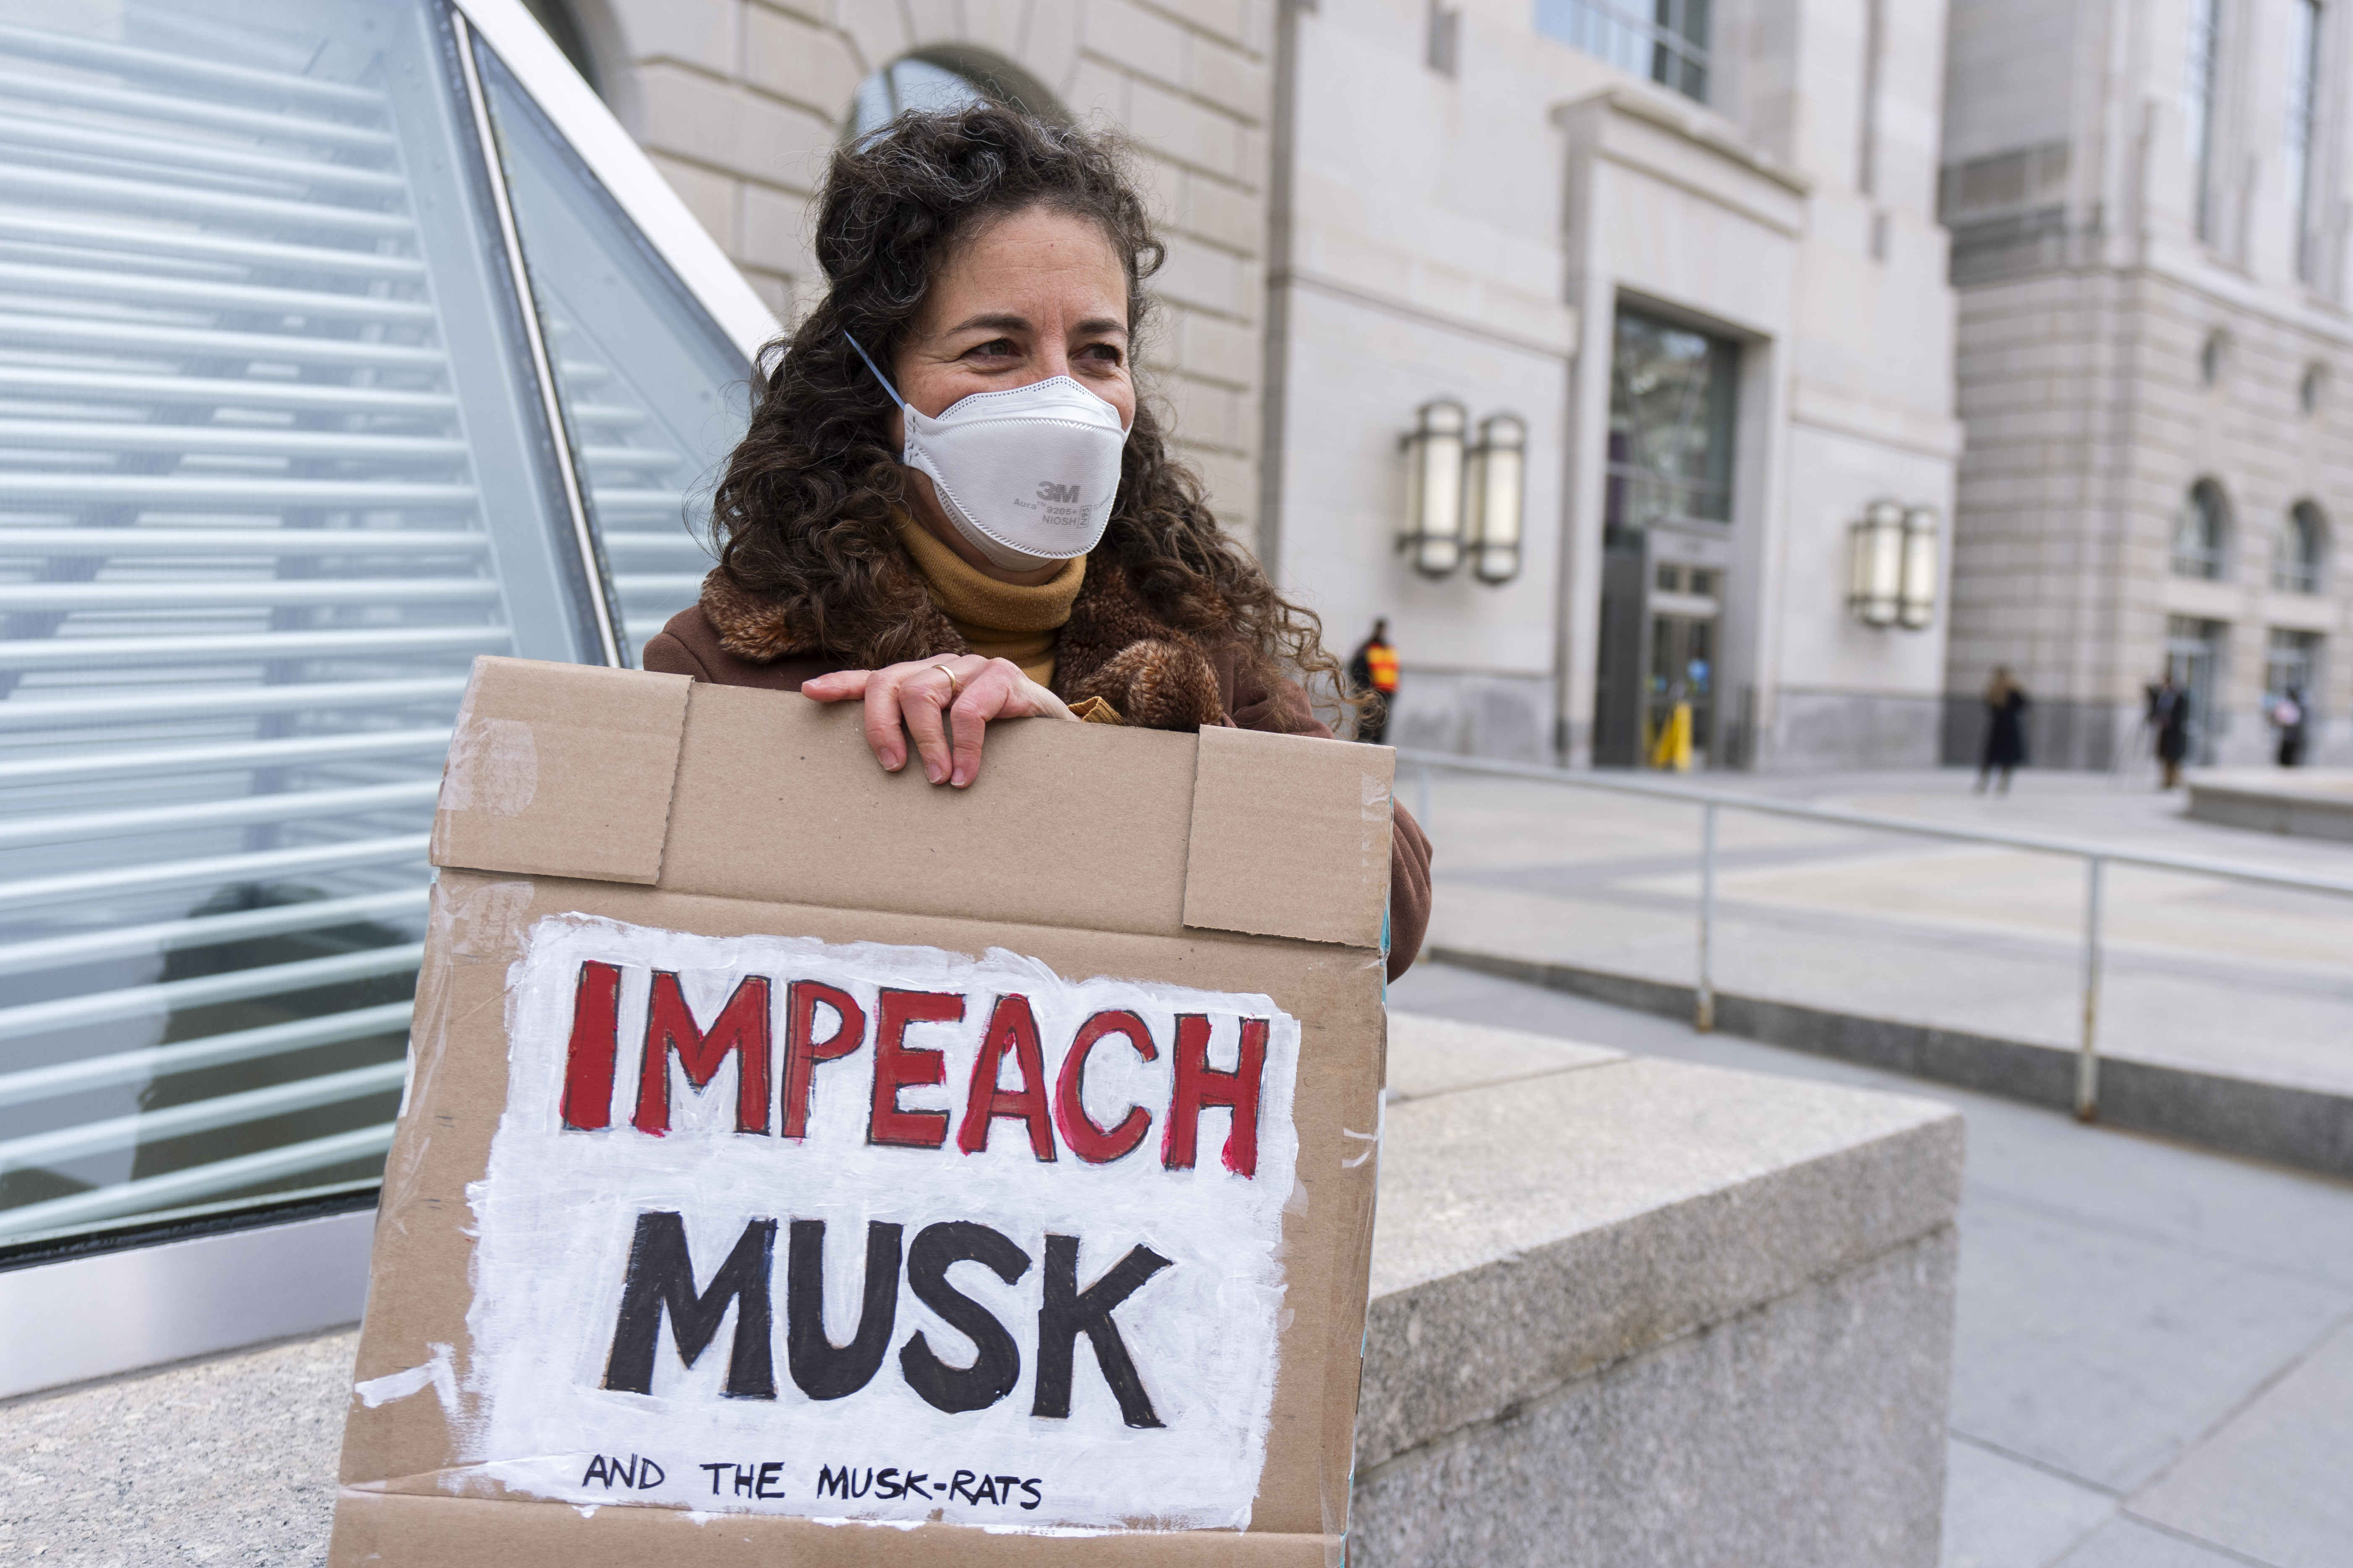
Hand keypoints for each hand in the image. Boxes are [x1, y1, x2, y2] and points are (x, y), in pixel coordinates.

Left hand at [801, 655, 1074, 787]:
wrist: (1064, 747)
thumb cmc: (1003, 752)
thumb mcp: (954, 748)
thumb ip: (921, 748)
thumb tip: (882, 770)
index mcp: (928, 682)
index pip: (877, 678)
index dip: (842, 684)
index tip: (810, 693)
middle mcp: (946, 667)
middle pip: (889, 683)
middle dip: (881, 728)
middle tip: (894, 769)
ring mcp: (975, 668)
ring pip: (923, 692)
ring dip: (926, 744)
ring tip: (938, 781)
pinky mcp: (1005, 677)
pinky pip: (969, 709)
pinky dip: (964, 747)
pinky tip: (965, 776)